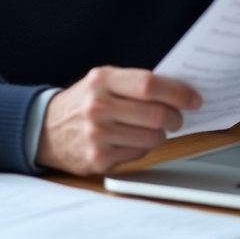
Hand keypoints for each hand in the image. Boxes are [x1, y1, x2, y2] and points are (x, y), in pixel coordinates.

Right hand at [35, 66, 200, 175]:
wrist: (46, 129)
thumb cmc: (83, 102)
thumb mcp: (101, 81)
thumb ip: (134, 82)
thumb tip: (178, 90)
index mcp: (101, 80)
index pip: (148, 84)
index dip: (177, 92)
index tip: (194, 98)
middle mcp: (98, 106)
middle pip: (155, 114)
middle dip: (176, 117)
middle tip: (178, 117)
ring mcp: (97, 134)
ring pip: (151, 137)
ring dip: (161, 134)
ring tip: (153, 128)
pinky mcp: (98, 158)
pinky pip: (138, 154)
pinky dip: (143, 148)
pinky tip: (133, 140)